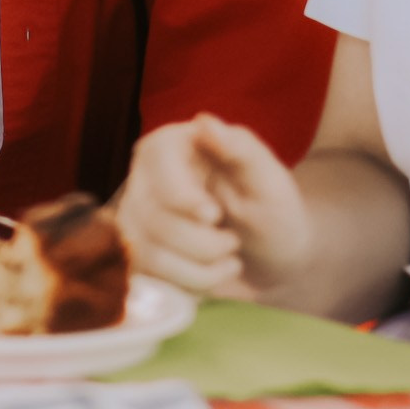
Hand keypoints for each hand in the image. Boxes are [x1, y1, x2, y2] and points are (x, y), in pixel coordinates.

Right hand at [116, 114, 311, 296]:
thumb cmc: (273, 210)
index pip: (155, 164)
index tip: (214, 216)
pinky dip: (189, 286)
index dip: (181, 197)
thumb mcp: (269, 179)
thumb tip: (203, 122)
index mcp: (171, 146)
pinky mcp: (137, 255)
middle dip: (204, 244)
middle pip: (152, 217)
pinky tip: (209, 275)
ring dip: (201, 271)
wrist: (271, 257)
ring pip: (148, 254)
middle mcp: (143, 178)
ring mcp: (135, 219)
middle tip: (234, 241)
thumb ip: (240, 149)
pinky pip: (149, 280)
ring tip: (227, 258)